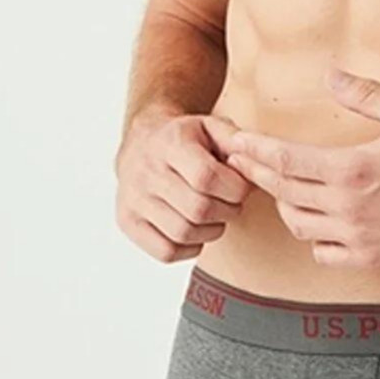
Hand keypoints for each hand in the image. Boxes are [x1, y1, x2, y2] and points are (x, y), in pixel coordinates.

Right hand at [114, 107, 254, 262]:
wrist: (141, 143)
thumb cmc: (184, 139)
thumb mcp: (210, 126)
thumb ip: (235, 139)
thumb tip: (252, 157)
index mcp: (170, 143)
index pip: (206, 177)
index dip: (234, 189)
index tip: (241, 188)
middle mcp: (146, 171)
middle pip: (198, 209)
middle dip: (228, 211)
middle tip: (232, 204)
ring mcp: (132, 199)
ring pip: (183, 233)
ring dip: (211, 231)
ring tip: (216, 216)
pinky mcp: (127, 222)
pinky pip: (166, 251)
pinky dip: (189, 248)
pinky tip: (196, 230)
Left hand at [204, 67, 379, 268]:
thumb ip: (365, 94)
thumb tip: (330, 76)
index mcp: (351, 169)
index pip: (284, 160)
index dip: (254, 151)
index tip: (236, 142)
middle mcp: (347, 206)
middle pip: (282, 191)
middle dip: (256, 173)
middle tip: (241, 160)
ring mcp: (356, 236)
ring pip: (297, 224)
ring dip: (283, 203)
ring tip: (280, 185)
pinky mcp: (369, 256)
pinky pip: (322, 252)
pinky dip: (310, 236)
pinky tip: (314, 219)